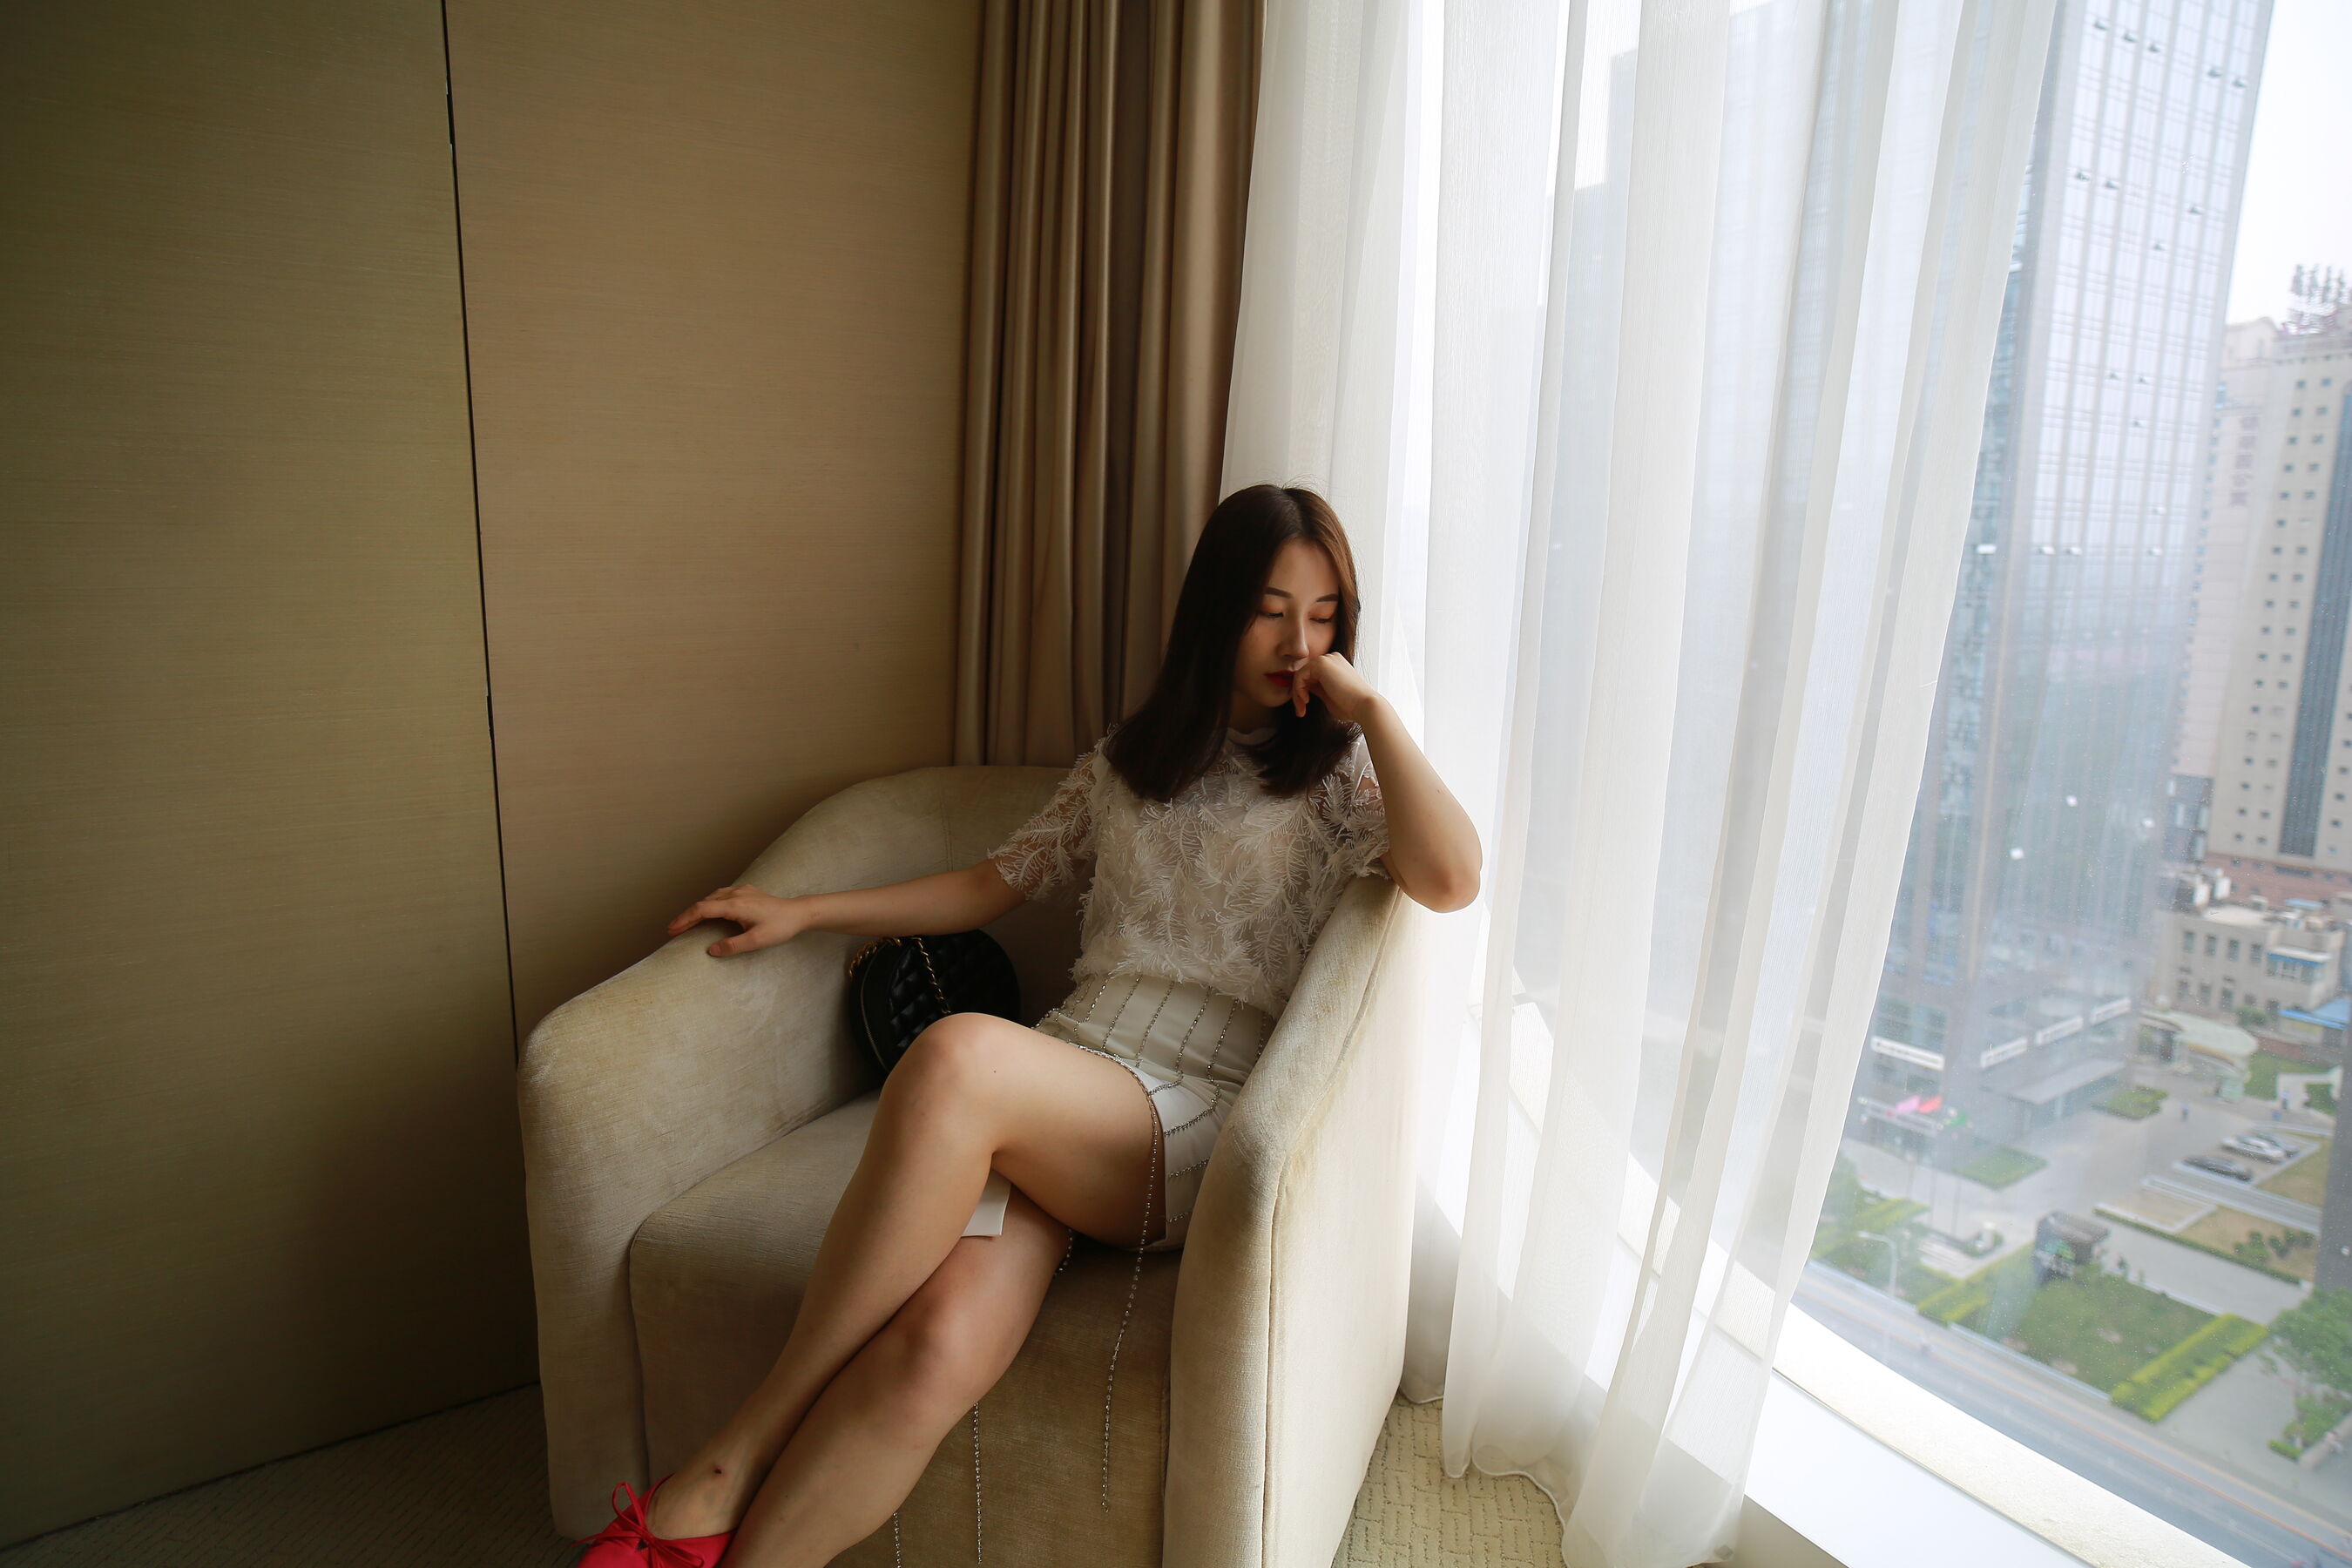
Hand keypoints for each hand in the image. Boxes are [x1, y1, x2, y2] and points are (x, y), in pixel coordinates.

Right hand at [666, 885, 805, 957]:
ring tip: (686, 923)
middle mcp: (736, 894)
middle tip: (673, 930)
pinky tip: (708, 911)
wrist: (799, 912)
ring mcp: (741, 890)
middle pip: (703, 902)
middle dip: (687, 916)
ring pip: (711, 897)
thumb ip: (733, 946)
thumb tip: (711, 951)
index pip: (702, 909)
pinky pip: (721, 895)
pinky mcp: (747, 891)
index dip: (685, 919)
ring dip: (697, 909)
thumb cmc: (781, 927)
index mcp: (736, 904)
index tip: (672, 930)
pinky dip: (709, 903)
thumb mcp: (758, 941)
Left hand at [1288, 649, 1378, 724]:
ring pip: (1300, 675)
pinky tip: (1306, 701)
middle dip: (1298, 694)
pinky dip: (1298, 689)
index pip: (1310, 676)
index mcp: (1335, 665)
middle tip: (1300, 711)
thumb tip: (1303, 689)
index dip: (1303, 692)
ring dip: (1297, 694)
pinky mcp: (1322, 663)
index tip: (1303, 709)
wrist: (1364, 706)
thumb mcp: (1328, 696)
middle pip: (1304, 674)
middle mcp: (1331, 659)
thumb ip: (1317, 689)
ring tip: (1302, 709)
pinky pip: (1300, 675)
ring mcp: (1327, 659)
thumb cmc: (1350, 706)